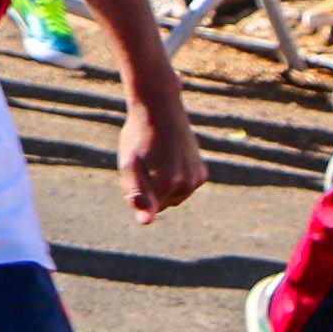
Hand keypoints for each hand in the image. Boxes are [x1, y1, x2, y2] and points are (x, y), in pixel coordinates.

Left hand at [119, 90, 206, 223]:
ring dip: (164, 183)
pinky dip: (177, 177)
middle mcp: (186, 185)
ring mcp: (197, 179)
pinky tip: (171, 157)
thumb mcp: (129, 164)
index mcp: (166, 185)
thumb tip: (147, 222)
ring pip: (174, 196)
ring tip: (157, 158)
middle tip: (145, 162)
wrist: (160, 109)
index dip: (137, 191)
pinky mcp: (202, 173)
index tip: (136, 170)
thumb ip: (137, 194)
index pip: (148, 209)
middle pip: (162, 203)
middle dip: (151, 189)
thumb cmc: (139, 137)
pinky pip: (185, 187)